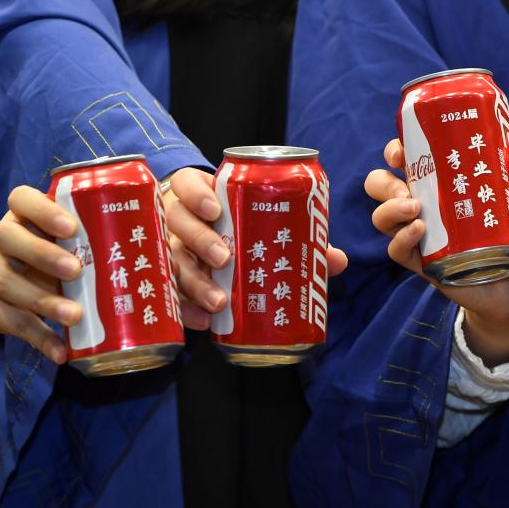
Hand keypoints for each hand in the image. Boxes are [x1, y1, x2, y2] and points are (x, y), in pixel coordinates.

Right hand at [0, 186, 86, 362]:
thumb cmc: (45, 249)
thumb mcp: (58, 238)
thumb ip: (90, 238)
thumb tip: (151, 250)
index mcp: (23, 214)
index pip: (21, 199)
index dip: (44, 211)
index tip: (71, 227)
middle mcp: (2, 237)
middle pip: (8, 238)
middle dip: (43, 255)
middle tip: (77, 270)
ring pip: (5, 282)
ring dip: (43, 302)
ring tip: (75, 316)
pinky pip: (10, 321)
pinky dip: (38, 339)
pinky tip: (61, 352)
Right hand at [163, 167, 348, 329]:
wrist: (209, 238)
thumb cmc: (241, 222)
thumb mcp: (263, 218)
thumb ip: (299, 234)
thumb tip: (336, 259)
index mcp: (201, 194)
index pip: (187, 184)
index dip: (197, 195)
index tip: (215, 210)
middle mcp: (180, 219)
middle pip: (179, 223)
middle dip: (201, 240)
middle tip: (225, 259)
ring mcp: (172, 248)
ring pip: (174, 261)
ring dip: (195, 283)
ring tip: (219, 301)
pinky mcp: (172, 278)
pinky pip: (173, 293)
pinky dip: (187, 309)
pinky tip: (204, 323)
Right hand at [366, 130, 508, 364]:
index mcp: (439, 181)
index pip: (404, 158)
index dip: (395, 150)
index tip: (401, 151)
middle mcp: (422, 204)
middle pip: (381, 185)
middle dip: (384, 181)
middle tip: (404, 182)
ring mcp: (419, 235)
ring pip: (383, 217)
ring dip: (391, 208)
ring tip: (415, 207)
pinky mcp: (423, 263)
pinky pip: (397, 250)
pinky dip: (402, 238)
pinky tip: (419, 229)